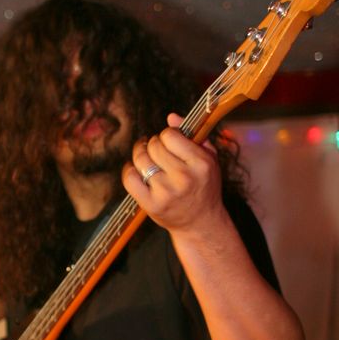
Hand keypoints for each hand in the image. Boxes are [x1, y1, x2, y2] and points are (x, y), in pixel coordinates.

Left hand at [122, 113, 225, 236]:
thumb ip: (194, 135)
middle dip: (152, 145)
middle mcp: (184, 178)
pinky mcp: (151, 204)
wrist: (201, 223)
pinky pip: (130, 178)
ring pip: (140, 160)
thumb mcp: (209, 160)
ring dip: (140, 155)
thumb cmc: (204, 187)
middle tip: (156, 151)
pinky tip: (136, 170)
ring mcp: (166, 192)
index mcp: (201, 164)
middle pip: (153, 146)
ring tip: (145, 158)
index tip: (168, 143)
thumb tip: (171, 116)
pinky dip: (129, 170)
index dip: (166, 136)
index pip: (170, 135)